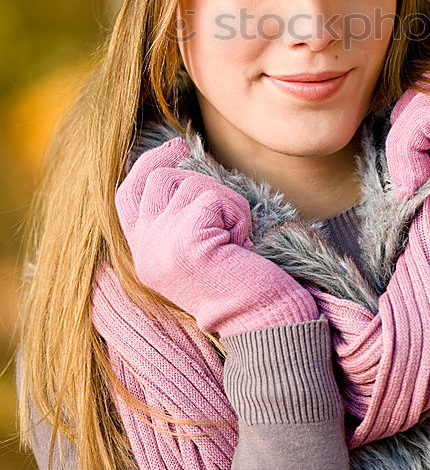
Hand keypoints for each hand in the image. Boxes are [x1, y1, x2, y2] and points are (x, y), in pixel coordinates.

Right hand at [115, 137, 319, 337]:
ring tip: (235, 238)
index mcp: (145, 257)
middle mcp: (145, 254)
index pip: (127, 197)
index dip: (147, 165)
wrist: (263, 322)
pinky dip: (236, 213)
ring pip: (189, 184)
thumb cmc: (241, 282)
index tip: (174, 147)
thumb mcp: (198, 248)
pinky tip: (242, 244)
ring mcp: (161, 249)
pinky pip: (211, 198)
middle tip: (227, 216)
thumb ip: (177, 217)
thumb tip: (175, 160)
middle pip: (159, 180)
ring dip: (224, 200)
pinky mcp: (185, 244)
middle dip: (201, 182)